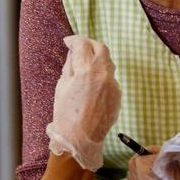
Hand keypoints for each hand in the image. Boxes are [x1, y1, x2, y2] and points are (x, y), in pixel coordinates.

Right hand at [46, 35, 120, 170]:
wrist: (80, 139)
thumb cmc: (67, 115)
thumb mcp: (62, 86)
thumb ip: (70, 66)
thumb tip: (74, 52)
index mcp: (86, 70)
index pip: (82, 44)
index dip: (74, 40)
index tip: (69, 41)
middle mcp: (103, 74)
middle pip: (100, 48)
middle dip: (90, 44)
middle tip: (80, 48)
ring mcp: (113, 84)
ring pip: (108, 62)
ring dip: (98, 58)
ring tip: (86, 65)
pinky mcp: (118, 94)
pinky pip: (110, 78)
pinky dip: (102, 75)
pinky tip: (92, 84)